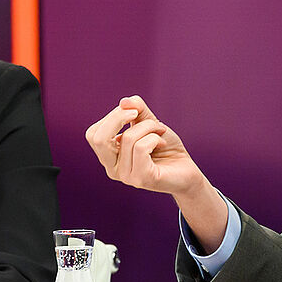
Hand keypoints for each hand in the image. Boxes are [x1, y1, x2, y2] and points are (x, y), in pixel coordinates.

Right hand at [85, 95, 205, 196]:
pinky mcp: (142, 179)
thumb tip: (124, 102)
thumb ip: (137, 110)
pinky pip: (141, 148)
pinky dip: (154, 138)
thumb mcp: (149, 123)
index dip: (111, 116)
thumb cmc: (166, 148)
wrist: (187, 170)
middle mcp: (113, 169)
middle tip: (138, 113)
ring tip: (159, 131)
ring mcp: (126, 177)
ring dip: (148, 126)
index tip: (133, 112)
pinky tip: (162, 143)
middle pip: (99, 138)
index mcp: (109, 157)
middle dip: (119, 117)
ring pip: (128, 138)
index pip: (94, 134)